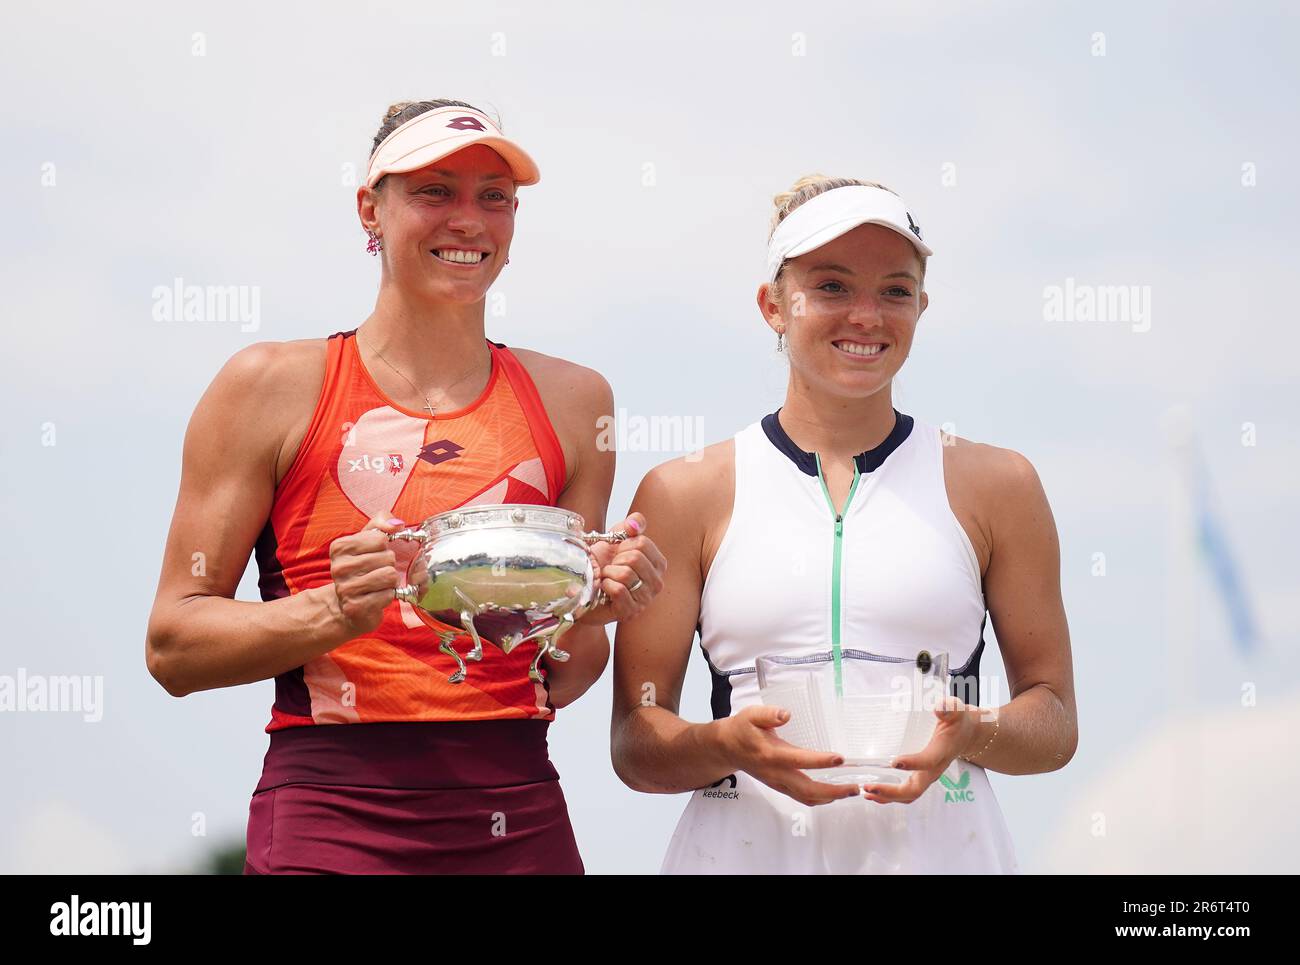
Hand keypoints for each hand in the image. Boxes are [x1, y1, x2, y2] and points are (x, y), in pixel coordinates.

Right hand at [325, 513, 404, 635]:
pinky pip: (388, 595)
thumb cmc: (363, 568)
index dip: (384, 547)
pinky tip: (377, 597)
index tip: (374, 554)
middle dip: (389, 564)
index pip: (381, 539)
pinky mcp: (355, 607)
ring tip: (379, 584)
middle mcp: (338, 567)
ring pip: (389, 575)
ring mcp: (345, 589)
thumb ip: (382, 522)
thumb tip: (397, 525)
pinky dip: (389, 595)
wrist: (349, 605)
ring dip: (391, 581)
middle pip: (387, 557)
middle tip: (377, 571)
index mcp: (339, 547)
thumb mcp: (368, 539)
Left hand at [577, 512, 666, 624]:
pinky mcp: (630, 611)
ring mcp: (645, 599)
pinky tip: (604, 589)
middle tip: (611, 567)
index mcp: (657, 563)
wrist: (585, 590)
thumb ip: (629, 526)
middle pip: (635, 558)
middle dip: (615, 560)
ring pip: (625, 575)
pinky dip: (605, 585)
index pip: (642, 543)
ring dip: (608, 573)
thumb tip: (634, 524)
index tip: (617, 553)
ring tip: (607, 578)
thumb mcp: (615, 541)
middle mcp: (657, 582)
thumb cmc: (603, 565)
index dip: (623, 545)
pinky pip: (618, 590)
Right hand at [717, 705, 862, 806]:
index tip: (840, 758)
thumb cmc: (741, 729)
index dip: (820, 761)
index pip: (799, 760)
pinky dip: (820, 798)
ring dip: (830, 797)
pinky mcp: (780, 786)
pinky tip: (833, 793)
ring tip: (850, 791)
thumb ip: (769, 714)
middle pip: (808, 790)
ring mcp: (778, 783)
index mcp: (771, 754)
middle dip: (834, 791)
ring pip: (807, 798)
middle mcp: (776, 773)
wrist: (726, 748)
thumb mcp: (751, 715)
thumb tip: (786, 714)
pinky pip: (802, 798)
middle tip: (855, 787)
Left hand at [860, 695, 982, 803]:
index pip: (928, 761)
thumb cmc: (958, 720)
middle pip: (914, 789)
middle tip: (869, 786)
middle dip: (891, 791)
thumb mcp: (956, 710)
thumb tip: (939, 708)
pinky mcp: (920, 776)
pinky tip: (872, 793)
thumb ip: (949, 707)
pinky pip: (905, 792)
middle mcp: (933, 769)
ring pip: (907, 795)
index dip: (913, 764)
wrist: (967, 734)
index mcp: (941, 751)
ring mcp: (926, 776)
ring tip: (865, 792)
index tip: (895, 762)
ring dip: (886, 797)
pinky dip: (888, 796)